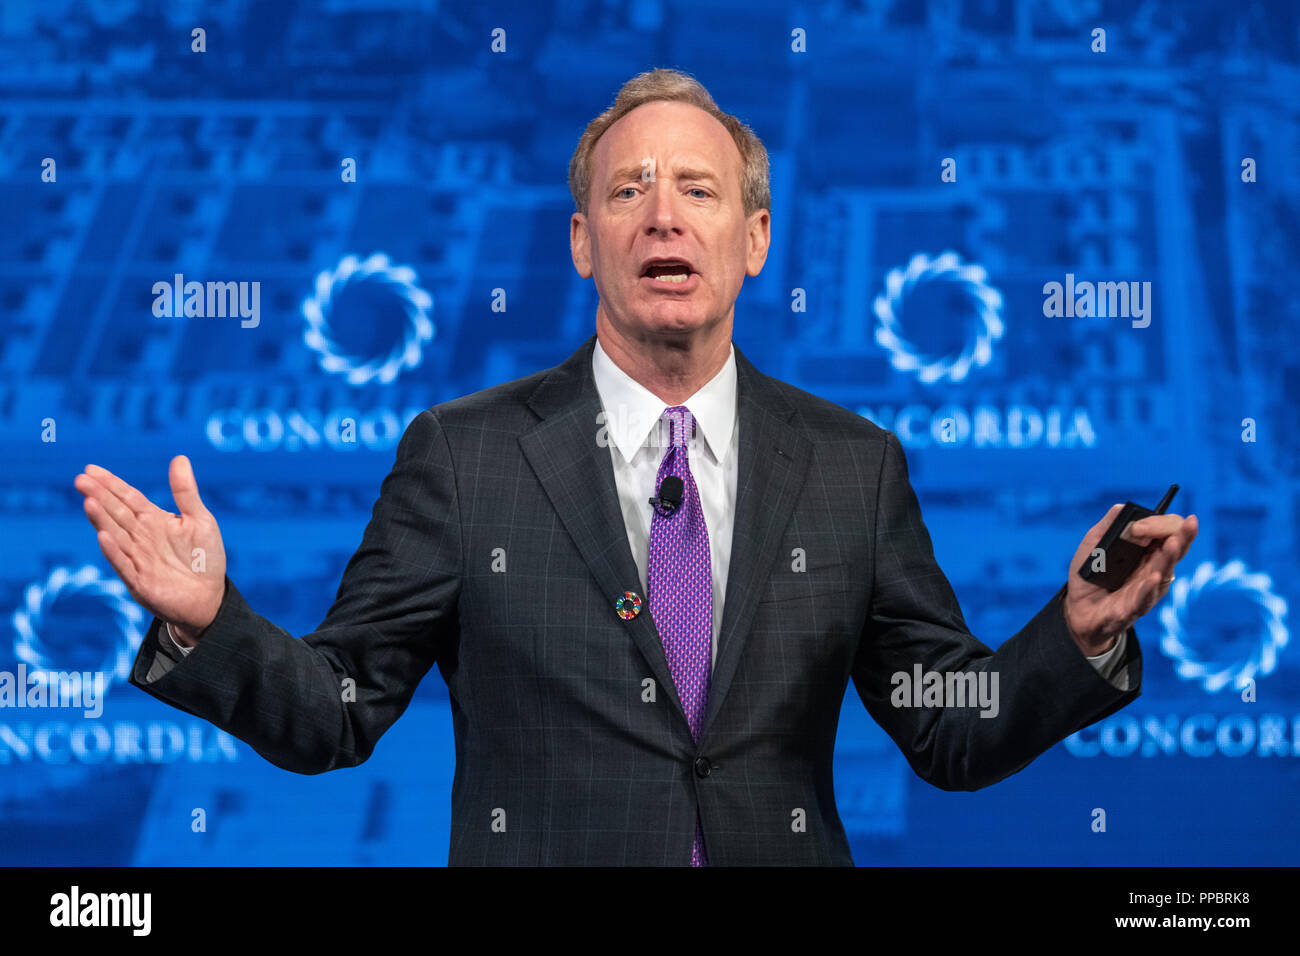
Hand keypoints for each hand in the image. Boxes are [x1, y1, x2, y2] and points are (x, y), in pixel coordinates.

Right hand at [74, 456, 225, 645]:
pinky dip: (114, 551)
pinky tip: (103, 536)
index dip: (111, 484)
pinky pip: (124, 563)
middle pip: (117, 512)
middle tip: (81, 479)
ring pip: (116, 535)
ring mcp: (138, 558)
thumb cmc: (205, 558)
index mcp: (154, 521)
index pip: (128, 498)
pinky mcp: (139, 580)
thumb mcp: (201, 520)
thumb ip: (186, 492)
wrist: (208, 598)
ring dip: (102, 519)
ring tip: (89, 501)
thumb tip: (179, 458)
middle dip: (100, 496)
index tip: (91, 469)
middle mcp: (141, 537)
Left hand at [1063, 503, 1197, 654]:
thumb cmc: (1090, 575)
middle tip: (1191, 522)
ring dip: (1169, 557)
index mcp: (1148, 552)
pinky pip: (1144, 598)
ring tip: (1173, 543)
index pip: (1167, 532)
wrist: (1078, 609)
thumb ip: (1108, 526)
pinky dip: (1148, 587)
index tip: (1139, 525)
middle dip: (1183, 535)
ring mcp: (1146, 589)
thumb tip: (1121, 507)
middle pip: (1175, 550)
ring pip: (1163, 572)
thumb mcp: (1094, 544)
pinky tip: (1153, 577)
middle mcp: (1154, 569)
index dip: (1157, 524)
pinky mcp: (1133, 608)